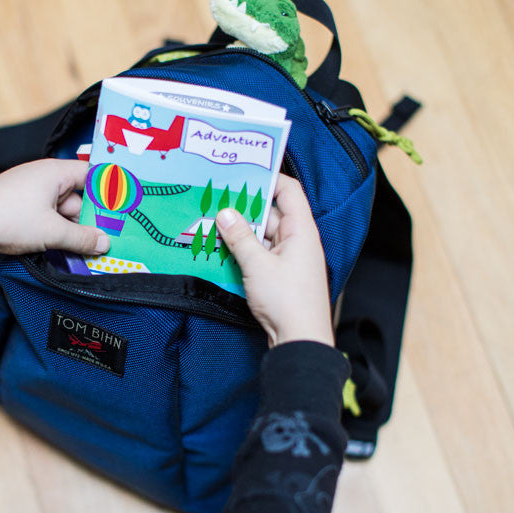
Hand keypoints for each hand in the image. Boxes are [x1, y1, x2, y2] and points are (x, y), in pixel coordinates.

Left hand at [0, 159, 110, 255]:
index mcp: (54, 172)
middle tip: (105, 240)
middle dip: (89, 219)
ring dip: (71, 229)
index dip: (107, 190)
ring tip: (84, 250)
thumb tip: (104, 243)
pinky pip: (45, 215)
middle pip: (76, 197)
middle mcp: (42, 176)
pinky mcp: (17, 205)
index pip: (90, 175)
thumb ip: (82, 238)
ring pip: (60, 210)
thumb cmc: (11, 219)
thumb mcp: (52, 232)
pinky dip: (54, 229)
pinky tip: (61, 248)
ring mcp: (28, 191)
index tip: (122, 207)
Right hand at [215, 175, 333, 346]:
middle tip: (217, 200)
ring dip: (240, 233)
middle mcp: (297, 241)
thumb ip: (240, 237)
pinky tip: (222, 250)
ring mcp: (289, 259)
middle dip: (244, 208)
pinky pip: (260, 254)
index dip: (268, 178)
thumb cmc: (287, 301)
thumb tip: (225, 214)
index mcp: (301, 230)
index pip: (289, 191)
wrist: (300, 341)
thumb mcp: (257, 264)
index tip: (243, 172)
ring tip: (212, 225)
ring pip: (262, 236)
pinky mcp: (280, 276)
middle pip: (270, 214)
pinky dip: (243, 251)